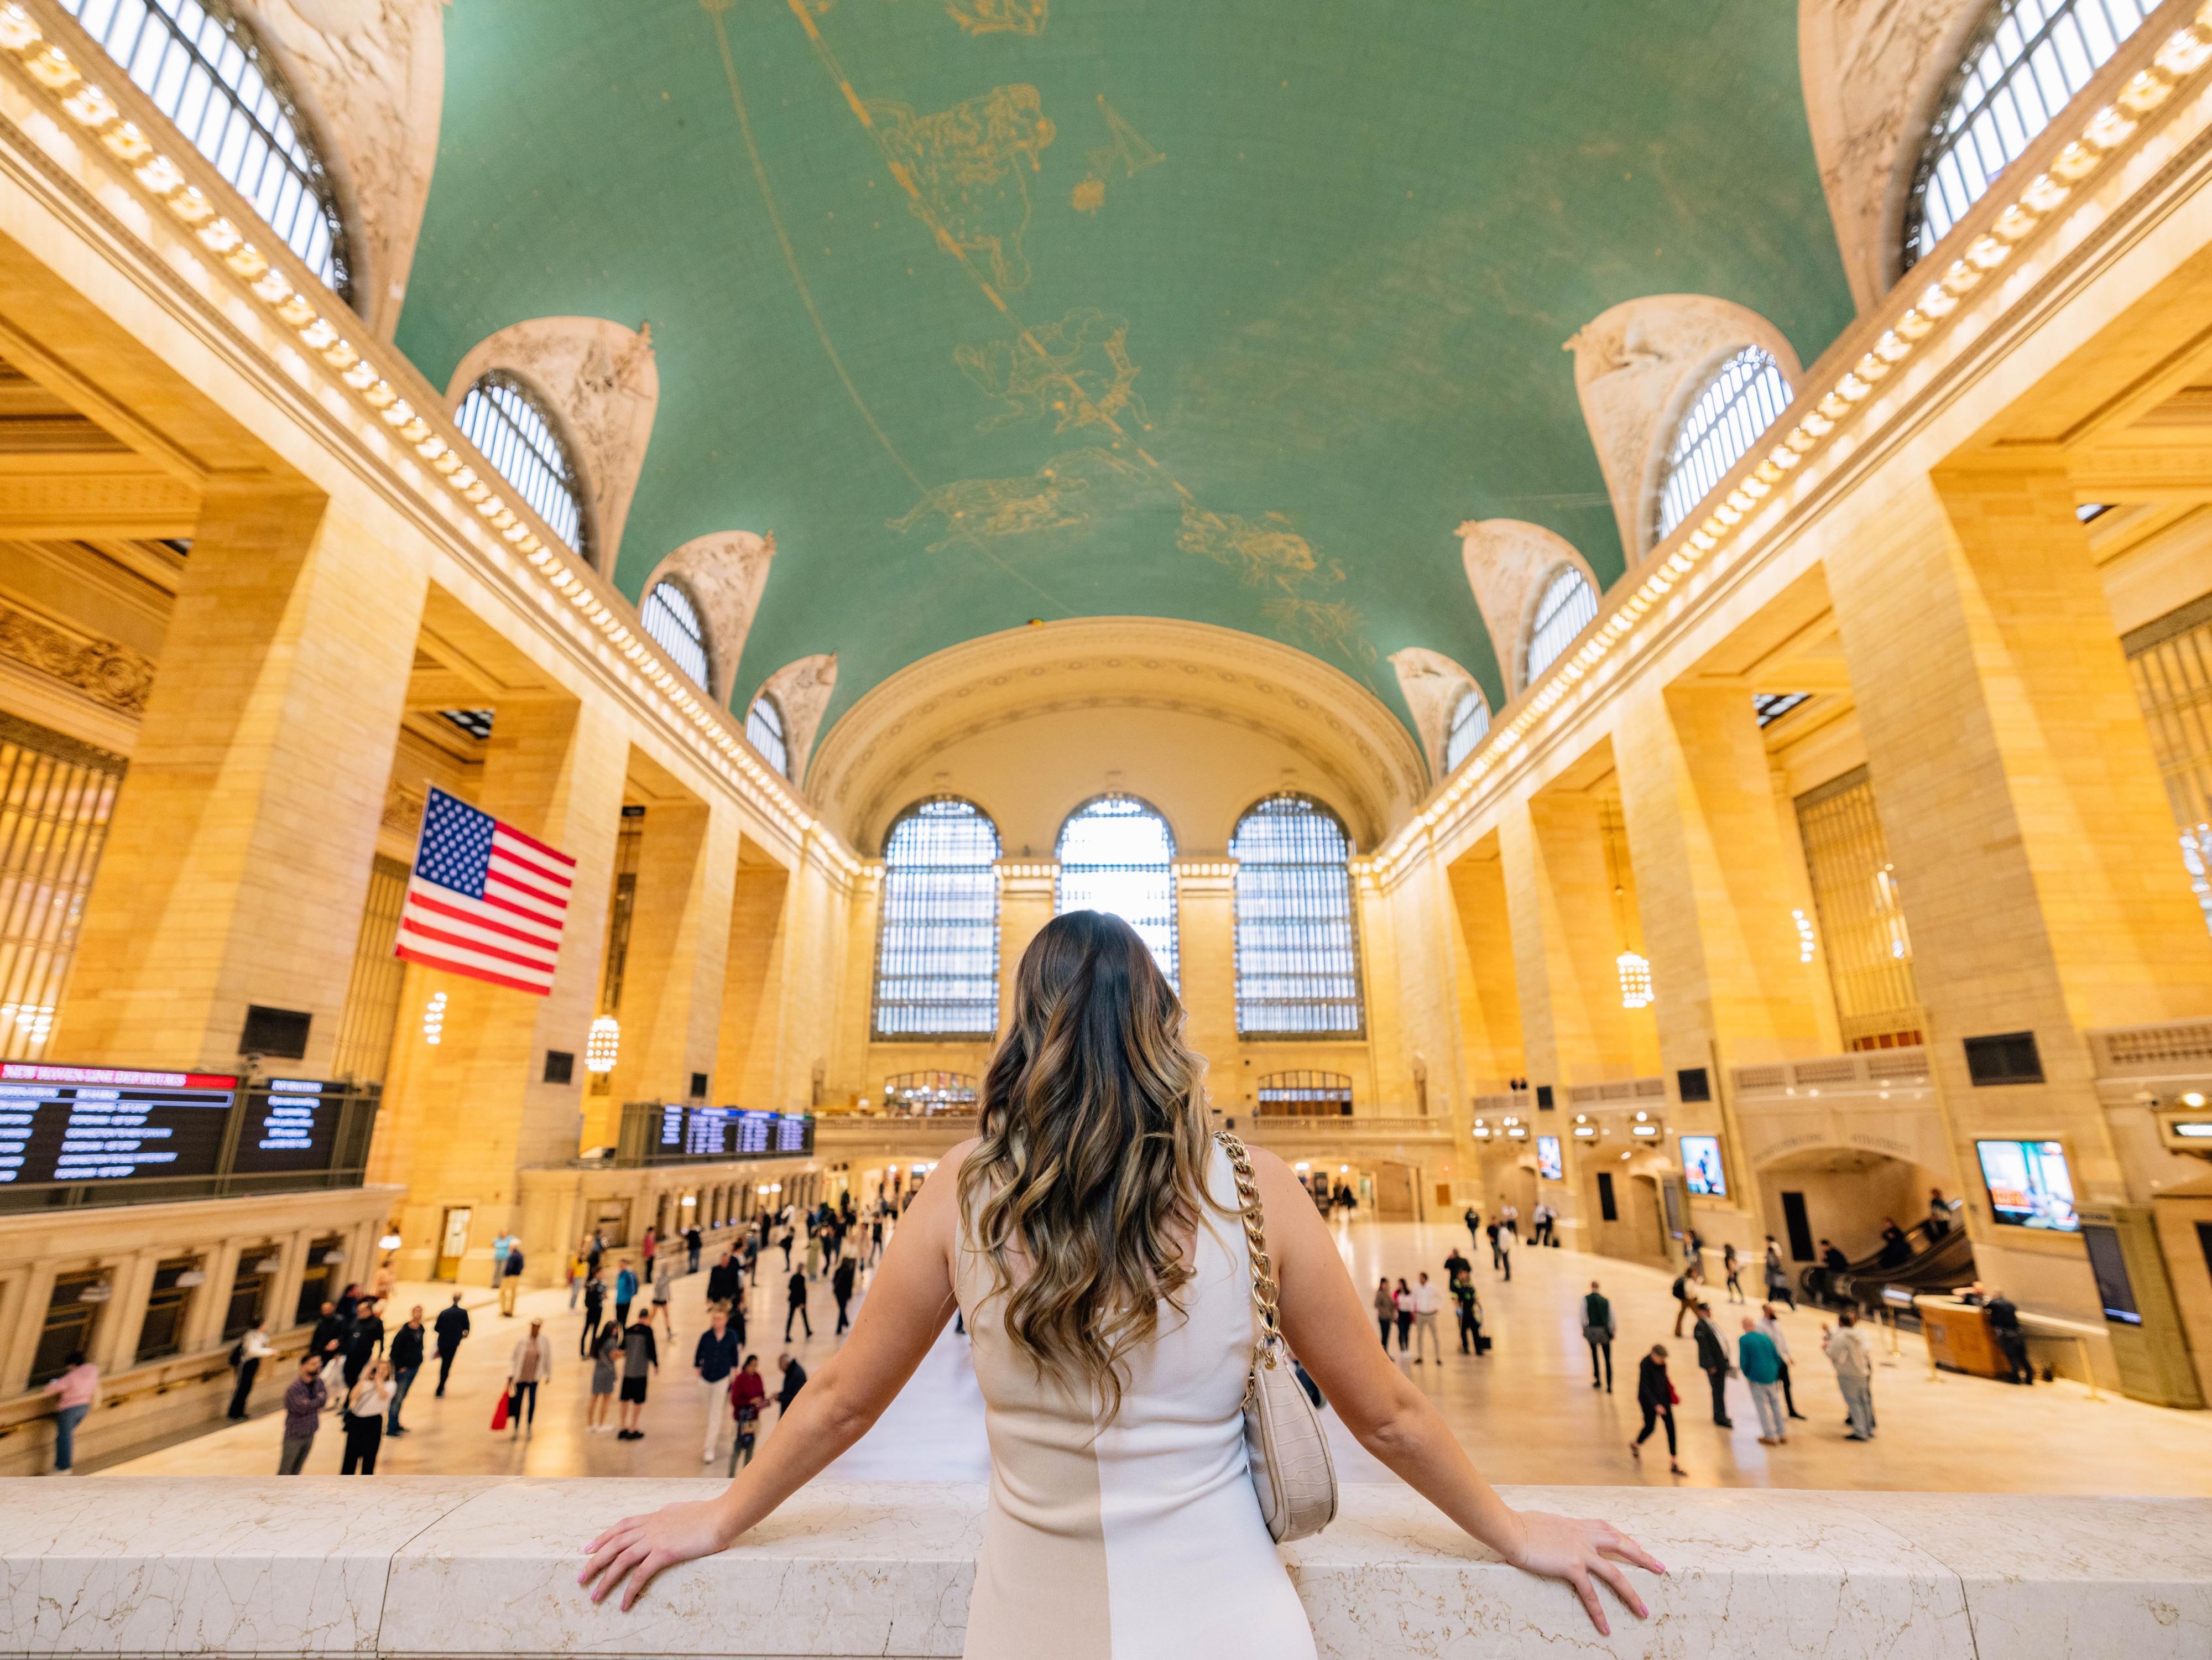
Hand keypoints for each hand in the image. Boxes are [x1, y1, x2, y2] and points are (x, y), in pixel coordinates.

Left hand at [579, 1498, 735, 1608]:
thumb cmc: (710, 1514)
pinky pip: (641, 1574)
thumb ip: (670, 1517)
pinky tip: (623, 1603)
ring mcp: (655, 1539)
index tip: (588, 1548)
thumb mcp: (683, 1511)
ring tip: (594, 1596)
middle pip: (614, 1544)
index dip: (603, 1537)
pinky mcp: (664, 1552)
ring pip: (621, 1560)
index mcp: (654, 1516)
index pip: (622, 1526)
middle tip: (581, 1577)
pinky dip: (629, 1590)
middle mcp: (650, 1526)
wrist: (722, 1515)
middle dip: (594, 1561)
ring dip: (605, 1579)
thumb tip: (667, 1518)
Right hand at [1500, 1509, 1664, 1635]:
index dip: (1624, 1538)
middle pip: (1622, 1546)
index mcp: (1577, 1524)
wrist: (1512, 1529)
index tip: (1637, 1545)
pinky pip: (1590, 1593)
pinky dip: (1598, 1612)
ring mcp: (1581, 1551)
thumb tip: (1553, 1531)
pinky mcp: (1572, 1567)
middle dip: (1643, 1557)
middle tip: (1660, 1567)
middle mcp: (1584, 1535)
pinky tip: (1605, 1627)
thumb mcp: (1546, 1521)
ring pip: (1615, 1574)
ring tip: (1643, 1610)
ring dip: (1631, 1594)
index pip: (1608, 1529)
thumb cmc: (1521, 1524)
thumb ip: (1558, 1528)